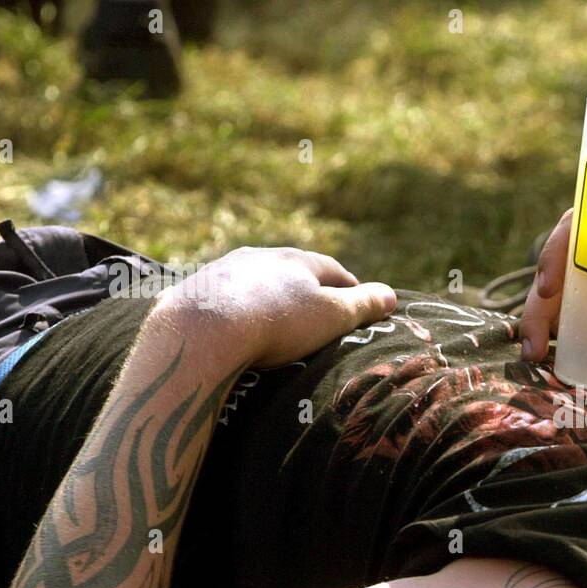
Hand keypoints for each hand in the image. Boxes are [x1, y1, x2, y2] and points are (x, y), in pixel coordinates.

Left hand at [153, 247, 396, 367]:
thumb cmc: (278, 322)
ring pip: (253, 282)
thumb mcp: (332, 317)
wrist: (202, 329)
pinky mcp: (193, 292)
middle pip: (290, 272)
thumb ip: (362, 305)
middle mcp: (259, 257)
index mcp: (296, 260)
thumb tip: (392, 295)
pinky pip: (220, 300)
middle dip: (305, 290)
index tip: (357, 302)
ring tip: (274, 322)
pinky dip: (233, 311)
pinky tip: (232, 329)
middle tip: (317, 313)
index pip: (332, 270)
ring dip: (266, 298)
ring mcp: (222, 272)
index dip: (348, 287)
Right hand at [520, 209, 586, 391]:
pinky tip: (535, 356)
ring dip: (535, 318)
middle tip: (533, 339)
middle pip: (564, 264)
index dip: (562, 242)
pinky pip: (562, 320)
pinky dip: (543, 334)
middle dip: (538, 296)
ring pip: (557, 294)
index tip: (549, 283)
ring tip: (531, 354)